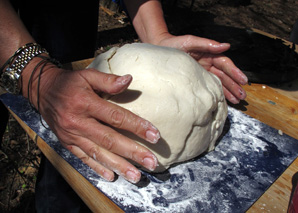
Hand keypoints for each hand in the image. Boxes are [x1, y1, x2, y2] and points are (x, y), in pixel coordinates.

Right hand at [29, 66, 159, 182]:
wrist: (42, 91)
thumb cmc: (70, 83)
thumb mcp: (87, 75)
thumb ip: (108, 80)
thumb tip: (129, 80)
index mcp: (85, 103)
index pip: (115, 117)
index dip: (136, 126)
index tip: (155, 136)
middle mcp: (78, 122)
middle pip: (109, 139)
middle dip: (132, 152)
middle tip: (151, 162)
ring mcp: (71, 136)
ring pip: (97, 153)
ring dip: (118, 165)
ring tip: (136, 176)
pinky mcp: (67, 143)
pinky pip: (83, 158)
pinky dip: (97, 168)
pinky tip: (112, 176)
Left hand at [157, 34, 247, 103]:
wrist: (159, 49)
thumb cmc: (174, 44)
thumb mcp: (190, 42)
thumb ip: (207, 44)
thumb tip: (226, 46)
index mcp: (208, 55)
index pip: (224, 64)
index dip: (234, 72)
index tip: (243, 81)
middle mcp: (207, 64)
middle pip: (224, 76)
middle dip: (234, 86)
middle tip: (243, 96)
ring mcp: (202, 73)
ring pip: (218, 83)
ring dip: (228, 91)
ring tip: (237, 100)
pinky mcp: (195, 80)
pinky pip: (209, 87)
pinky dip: (217, 93)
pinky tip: (224, 100)